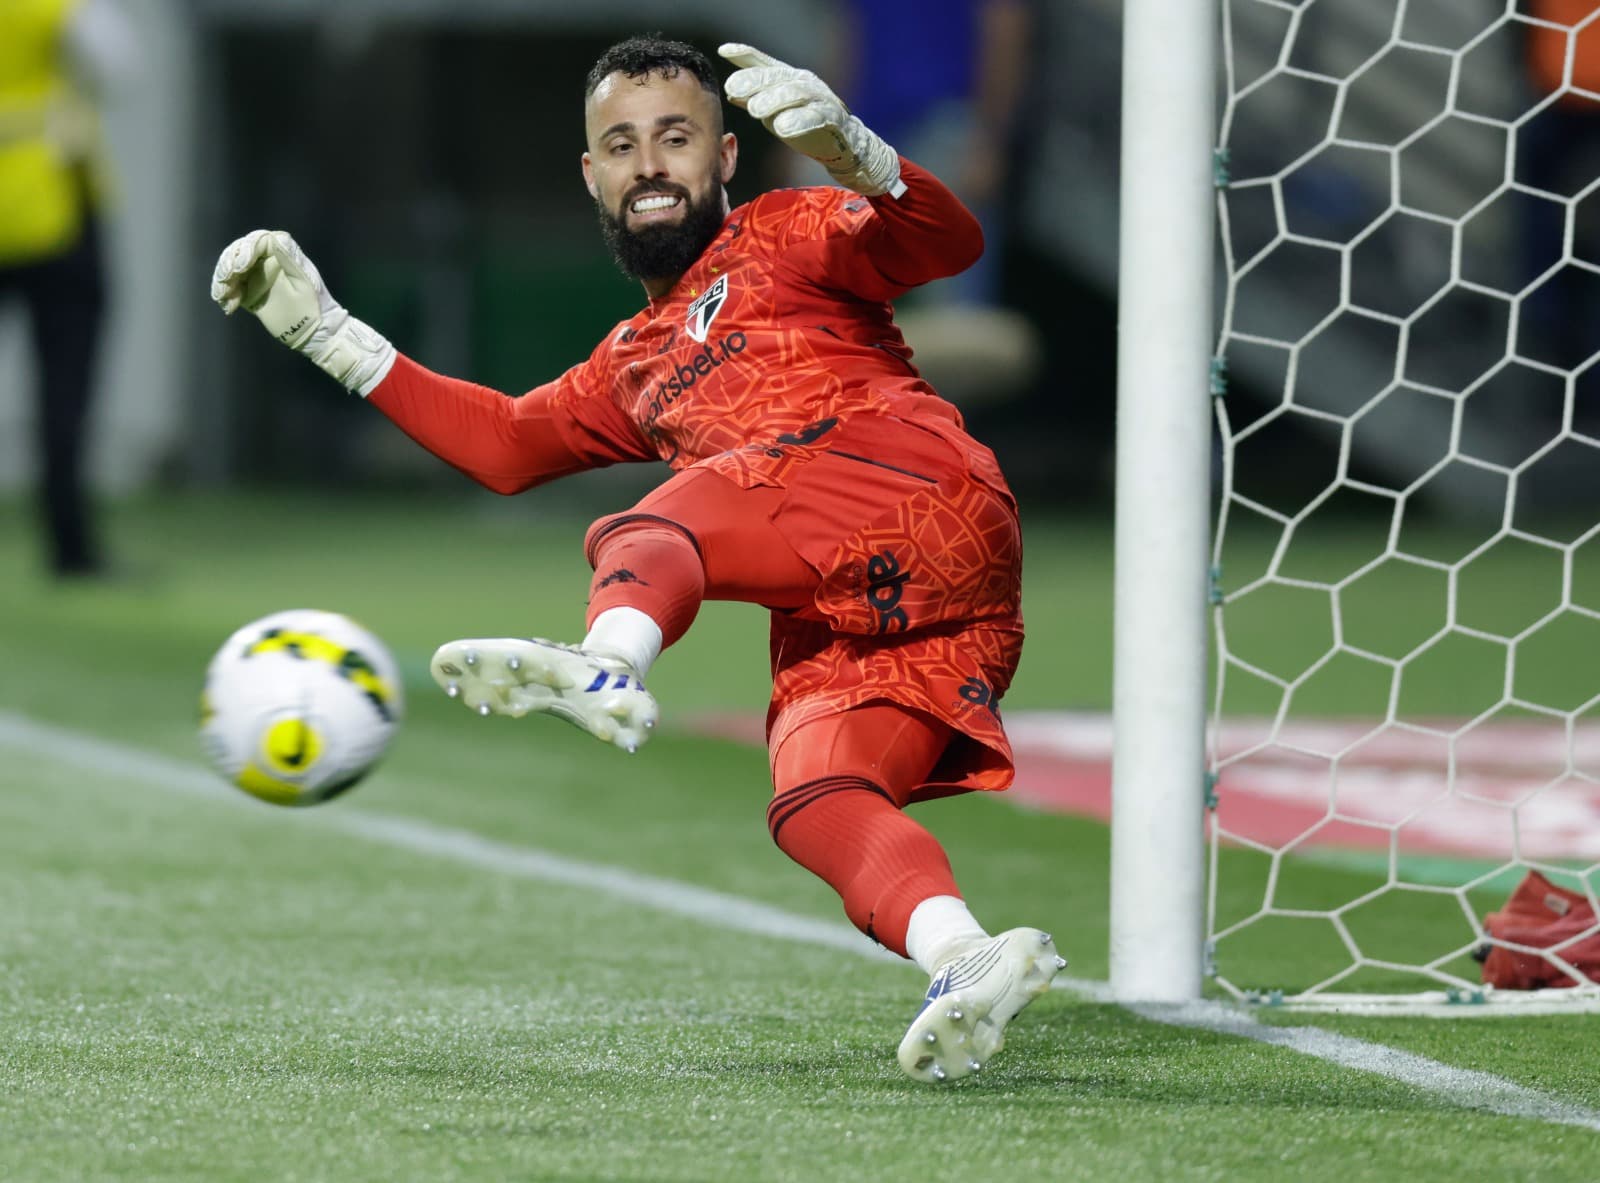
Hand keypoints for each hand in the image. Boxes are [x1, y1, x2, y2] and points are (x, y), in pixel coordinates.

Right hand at [211, 229, 395, 395]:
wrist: (314, 334)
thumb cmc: (313, 308)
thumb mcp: (303, 281)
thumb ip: (288, 258)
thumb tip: (273, 238)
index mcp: (283, 255)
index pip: (257, 241)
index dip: (245, 250)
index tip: (240, 267)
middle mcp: (267, 262)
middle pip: (239, 252)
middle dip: (227, 264)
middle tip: (226, 283)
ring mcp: (257, 277)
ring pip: (230, 269)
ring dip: (222, 281)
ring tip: (225, 297)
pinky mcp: (249, 293)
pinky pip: (231, 288)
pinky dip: (225, 295)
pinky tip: (229, 307)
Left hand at [719, 43, 904, 198]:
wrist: (844, 144)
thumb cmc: (805, 124)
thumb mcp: (775, 111)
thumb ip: (756, 99)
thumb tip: (730, 92)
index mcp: (788, 78)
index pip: (764, 63)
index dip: (745, 55)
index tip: (724, 51)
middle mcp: (804, 82)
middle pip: (776, 77)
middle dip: (753, 81)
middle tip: (732, 89)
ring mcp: (820, 98)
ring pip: (795, 93)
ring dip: (773, 100)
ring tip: (754, 110)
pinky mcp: (833, 118)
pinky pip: (815, 116)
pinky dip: (798, 121)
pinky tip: (782, 128)